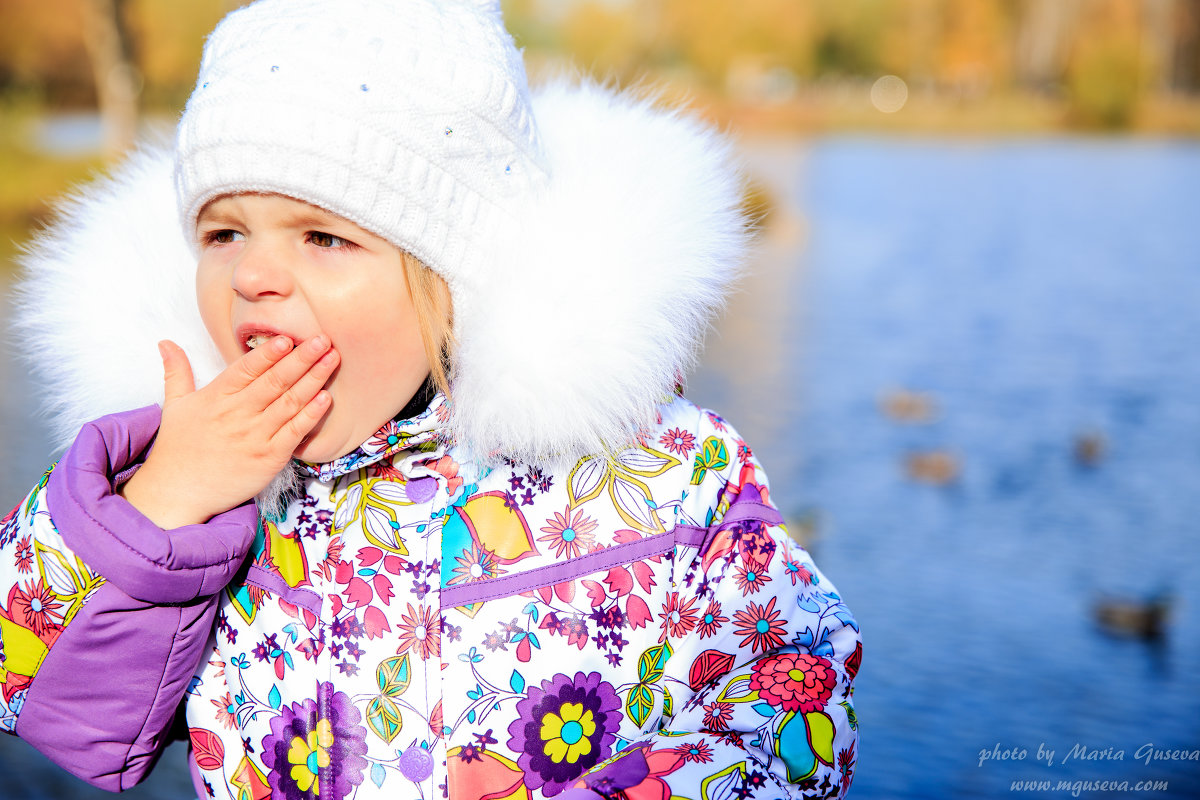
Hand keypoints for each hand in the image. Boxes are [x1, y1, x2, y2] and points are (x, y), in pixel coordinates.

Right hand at [119, 335, 339, 528]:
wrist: (178, 492)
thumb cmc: (178, 448)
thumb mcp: (174, 405)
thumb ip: (176, 371)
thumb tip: (165, 342)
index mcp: (216, 397)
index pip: (247, 368)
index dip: (269, 352)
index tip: (288, 337)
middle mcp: (238, 414)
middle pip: (275, 381)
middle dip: (302, 358)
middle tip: (323, 339)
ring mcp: (255, 436)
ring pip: (290, 402)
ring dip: (313, 380)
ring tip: (332, 360)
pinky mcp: (269, 458)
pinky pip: (295, 432)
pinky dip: (312, 415)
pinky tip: (326, 398)